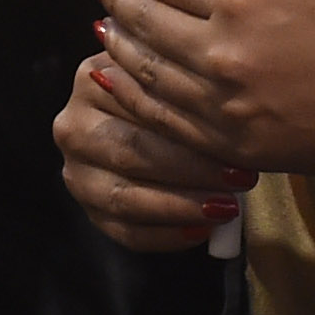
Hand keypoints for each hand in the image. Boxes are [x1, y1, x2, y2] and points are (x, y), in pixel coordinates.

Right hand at [54, 51, 246, 249]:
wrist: (140, 125)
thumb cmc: (173, 100)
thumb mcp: (174, 81)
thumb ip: (186, 90)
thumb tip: (230, 115)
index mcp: (94, 79)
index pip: (143, 107)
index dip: (192, 127)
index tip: (240, 143)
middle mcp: (74, 124)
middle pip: (132, 152)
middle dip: (191, 170)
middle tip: (240, 179)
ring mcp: (75, 170)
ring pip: (125, 197)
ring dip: (180, 207)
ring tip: (224, 208)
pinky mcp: (87, 209)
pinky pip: (124, 232)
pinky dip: (165, 236)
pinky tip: (200, 231)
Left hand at [90, 0, 314, 179]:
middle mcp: (222, 53)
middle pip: (147, 25)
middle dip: (120, 2)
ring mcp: (225, 106)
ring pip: (149, 74)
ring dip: (119, 47)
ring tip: (104, 28)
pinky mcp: (236, 146)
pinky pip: (168, 122)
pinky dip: (135, 99)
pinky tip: (120, 82)